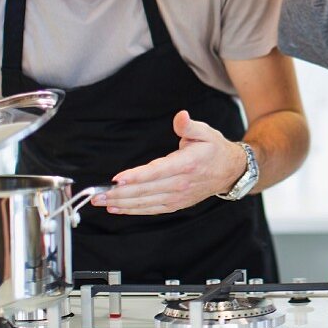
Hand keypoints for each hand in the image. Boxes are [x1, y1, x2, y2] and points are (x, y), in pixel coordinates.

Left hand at [90, 110, 246, 214]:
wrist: (230, 172)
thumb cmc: (215, 150)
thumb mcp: (206, 132)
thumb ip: (189, 126)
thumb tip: (180, 117)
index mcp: (187, 164)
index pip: (158, 172)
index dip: (137, 176)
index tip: (118, 179)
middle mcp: (181, 183)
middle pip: (146, 190)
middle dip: (119, 193)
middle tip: (97, 193)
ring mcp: (178, 196)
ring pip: (145, 202)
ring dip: (121, 203)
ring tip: (101, 201)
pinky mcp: (175, 204)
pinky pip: (151, 209)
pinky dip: (133, 210)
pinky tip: (117, 208)